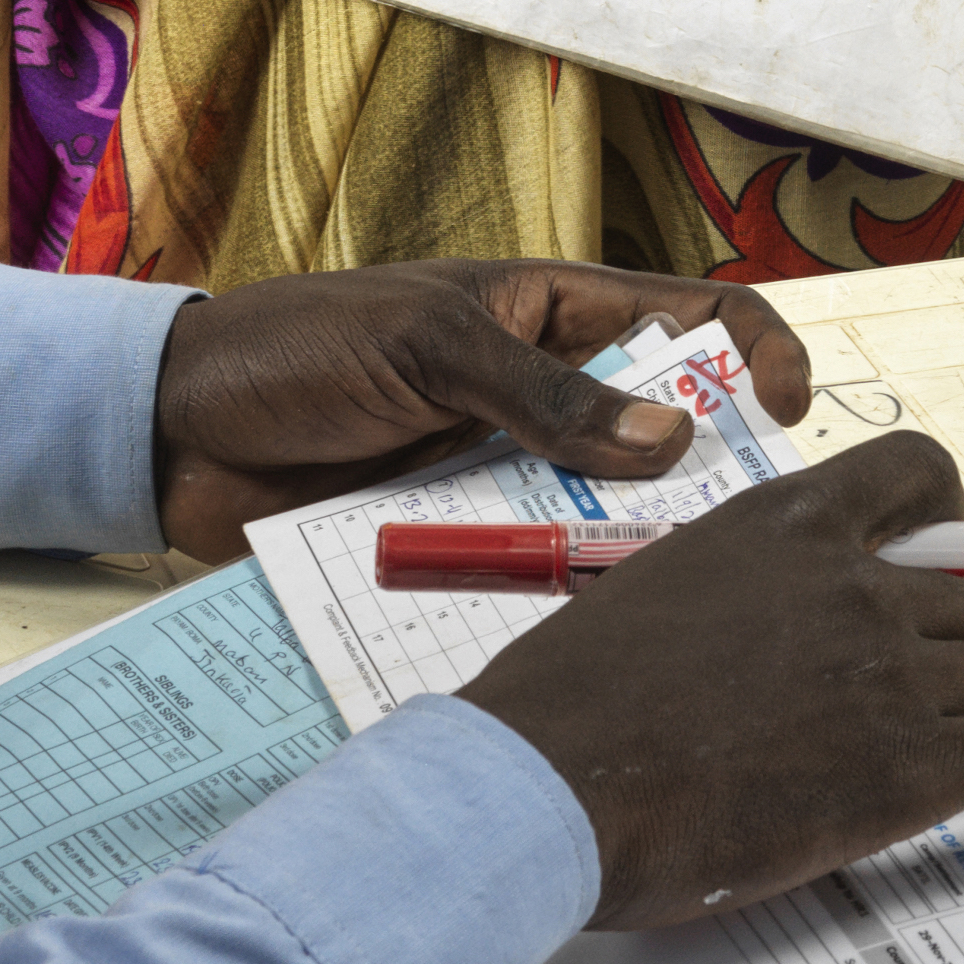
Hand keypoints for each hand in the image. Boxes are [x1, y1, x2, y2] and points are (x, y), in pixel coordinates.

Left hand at [149, 263, 808, 561]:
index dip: (756, 349)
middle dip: (708, 486)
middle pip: (663, 439)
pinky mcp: (456, 550)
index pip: (690, 315)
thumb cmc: (298, 349)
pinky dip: (555, 610)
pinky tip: (574, 648)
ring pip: (603, 523)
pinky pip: (530, 583)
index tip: (789, 410)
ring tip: (653, 605)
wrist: (173, 434)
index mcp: (551, 316)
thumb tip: (671, 439)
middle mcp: (543, 400)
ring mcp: (503, 479)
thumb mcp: (427, 346)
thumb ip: (542, 393)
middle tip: (733, 543)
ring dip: (629, 559)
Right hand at [452, 428, 963, 924]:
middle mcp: (851, 579)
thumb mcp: (652, 602)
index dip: (956, 522)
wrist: (543, 785)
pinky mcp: (905, 764)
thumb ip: (728, 602)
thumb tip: (745, 647)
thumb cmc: (564, 709)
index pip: (915, 475)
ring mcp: (885, 667)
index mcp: (783, 525)